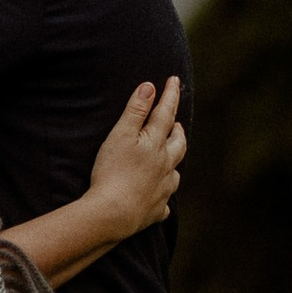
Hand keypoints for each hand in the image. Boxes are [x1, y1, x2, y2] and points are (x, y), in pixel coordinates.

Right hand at [86, 77, 185, 239]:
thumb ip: (136, 110)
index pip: (166, 114)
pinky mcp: (155, 210)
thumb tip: (150, 86)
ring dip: (174, 162)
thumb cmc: (113, 171)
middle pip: (178, 144)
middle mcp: (165, 165)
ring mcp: (162, 189)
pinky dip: (161, 196)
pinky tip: (158, 197)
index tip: (175, 80)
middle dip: (178, 131)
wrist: (113, 213)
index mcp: (156, 144)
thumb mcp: (120, 135)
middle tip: (177, 123)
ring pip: (175, 173)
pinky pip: (163, 203)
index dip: (171, 95)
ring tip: (170, 157)